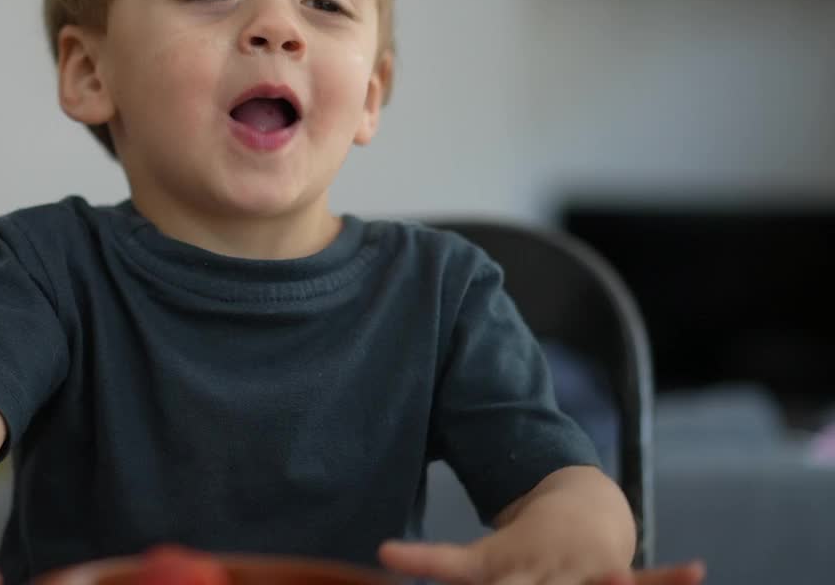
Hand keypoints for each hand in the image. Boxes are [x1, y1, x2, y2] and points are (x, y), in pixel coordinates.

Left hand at [378, 539, 704, 584]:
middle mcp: (541, 567)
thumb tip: (381, 554)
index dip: (438, 565)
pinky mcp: (620, 570)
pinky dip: (669, 576)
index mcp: (502, 563)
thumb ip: (434, 562)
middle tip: (506, 582)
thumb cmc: (521, 547)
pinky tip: (695, 571)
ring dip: (599, 582)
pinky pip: (649, 579)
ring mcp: (583, 568)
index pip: (467, 571)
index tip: (401, 556)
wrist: (579, 501)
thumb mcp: (479, 560)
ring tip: (610, 575)